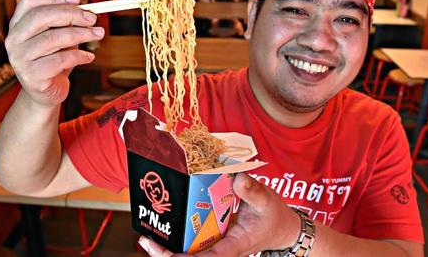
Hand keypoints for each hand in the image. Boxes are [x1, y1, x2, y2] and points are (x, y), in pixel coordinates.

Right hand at [5, 0, 103, 106]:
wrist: (47, 92)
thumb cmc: (54, 59)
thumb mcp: (58, 32)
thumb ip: (58, 11)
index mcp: (17, 24)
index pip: (30, 0)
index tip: (79, 0)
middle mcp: (14, 40)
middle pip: (41, 16)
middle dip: (72, 14)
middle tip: (93, 18)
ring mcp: (19, 59)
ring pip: (53, 38)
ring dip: (81, 34)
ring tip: (98, 35)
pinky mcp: (31, 76)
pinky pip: (60, 60)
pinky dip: (79, 56)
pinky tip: (89, 56)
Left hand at [138, 173, 300, 256]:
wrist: (281, 228)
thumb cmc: (274, 217)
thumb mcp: (266, 200)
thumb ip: (252, 190)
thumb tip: (237, 177)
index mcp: (233, 246)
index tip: (165, 253)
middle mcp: (221, 248)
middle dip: (167, 253)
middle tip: (146, 240)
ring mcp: (216, 244)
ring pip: (189, 251)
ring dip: (169, 245)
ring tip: (148, 236)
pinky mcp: (214, 236)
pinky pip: (193, 239)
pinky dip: (180, 232)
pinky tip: (167, 221)